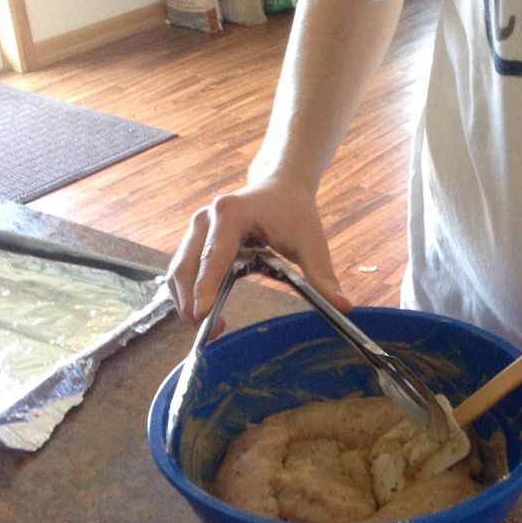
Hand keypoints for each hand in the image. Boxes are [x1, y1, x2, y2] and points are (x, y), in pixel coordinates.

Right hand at [167, 176, 350, 327]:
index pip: (214, 255)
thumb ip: (322, 275)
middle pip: (187, 267)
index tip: (202, 315)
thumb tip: (344, 307)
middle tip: (210, 335)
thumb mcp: (311, 242)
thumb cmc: (294, 212)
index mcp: (231, 215)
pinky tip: (207, 314)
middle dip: (192, 304)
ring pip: (177, 272)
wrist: (280, 187)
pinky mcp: (193, 240)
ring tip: (210, 329)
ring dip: (186, 303)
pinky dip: (188, 295)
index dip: (205, 287)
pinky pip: (182, 271)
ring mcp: (195, 229)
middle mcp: (205, 219)